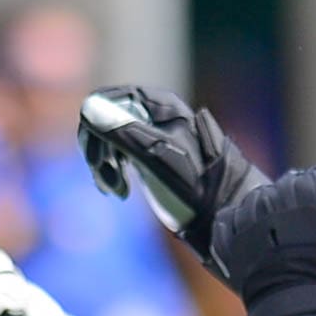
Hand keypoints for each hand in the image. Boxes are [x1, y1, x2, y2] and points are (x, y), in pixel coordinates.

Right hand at [77, 84, 268, 275]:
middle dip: (97, 148)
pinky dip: (113, 172)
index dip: (94, 123)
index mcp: (161, 106)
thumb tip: (88, 106)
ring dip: (103, 164)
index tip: (95, 156)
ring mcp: (155, 136)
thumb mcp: (154, 158)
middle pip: (106, 119)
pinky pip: (121, 156)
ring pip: (110, 140)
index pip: (109, 98)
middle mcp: (157, 116)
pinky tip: (120, 192)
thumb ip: (120, 130)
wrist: (227, 216)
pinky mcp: (154, 157)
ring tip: (114, 190)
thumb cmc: (195, 188)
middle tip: (103, 177)